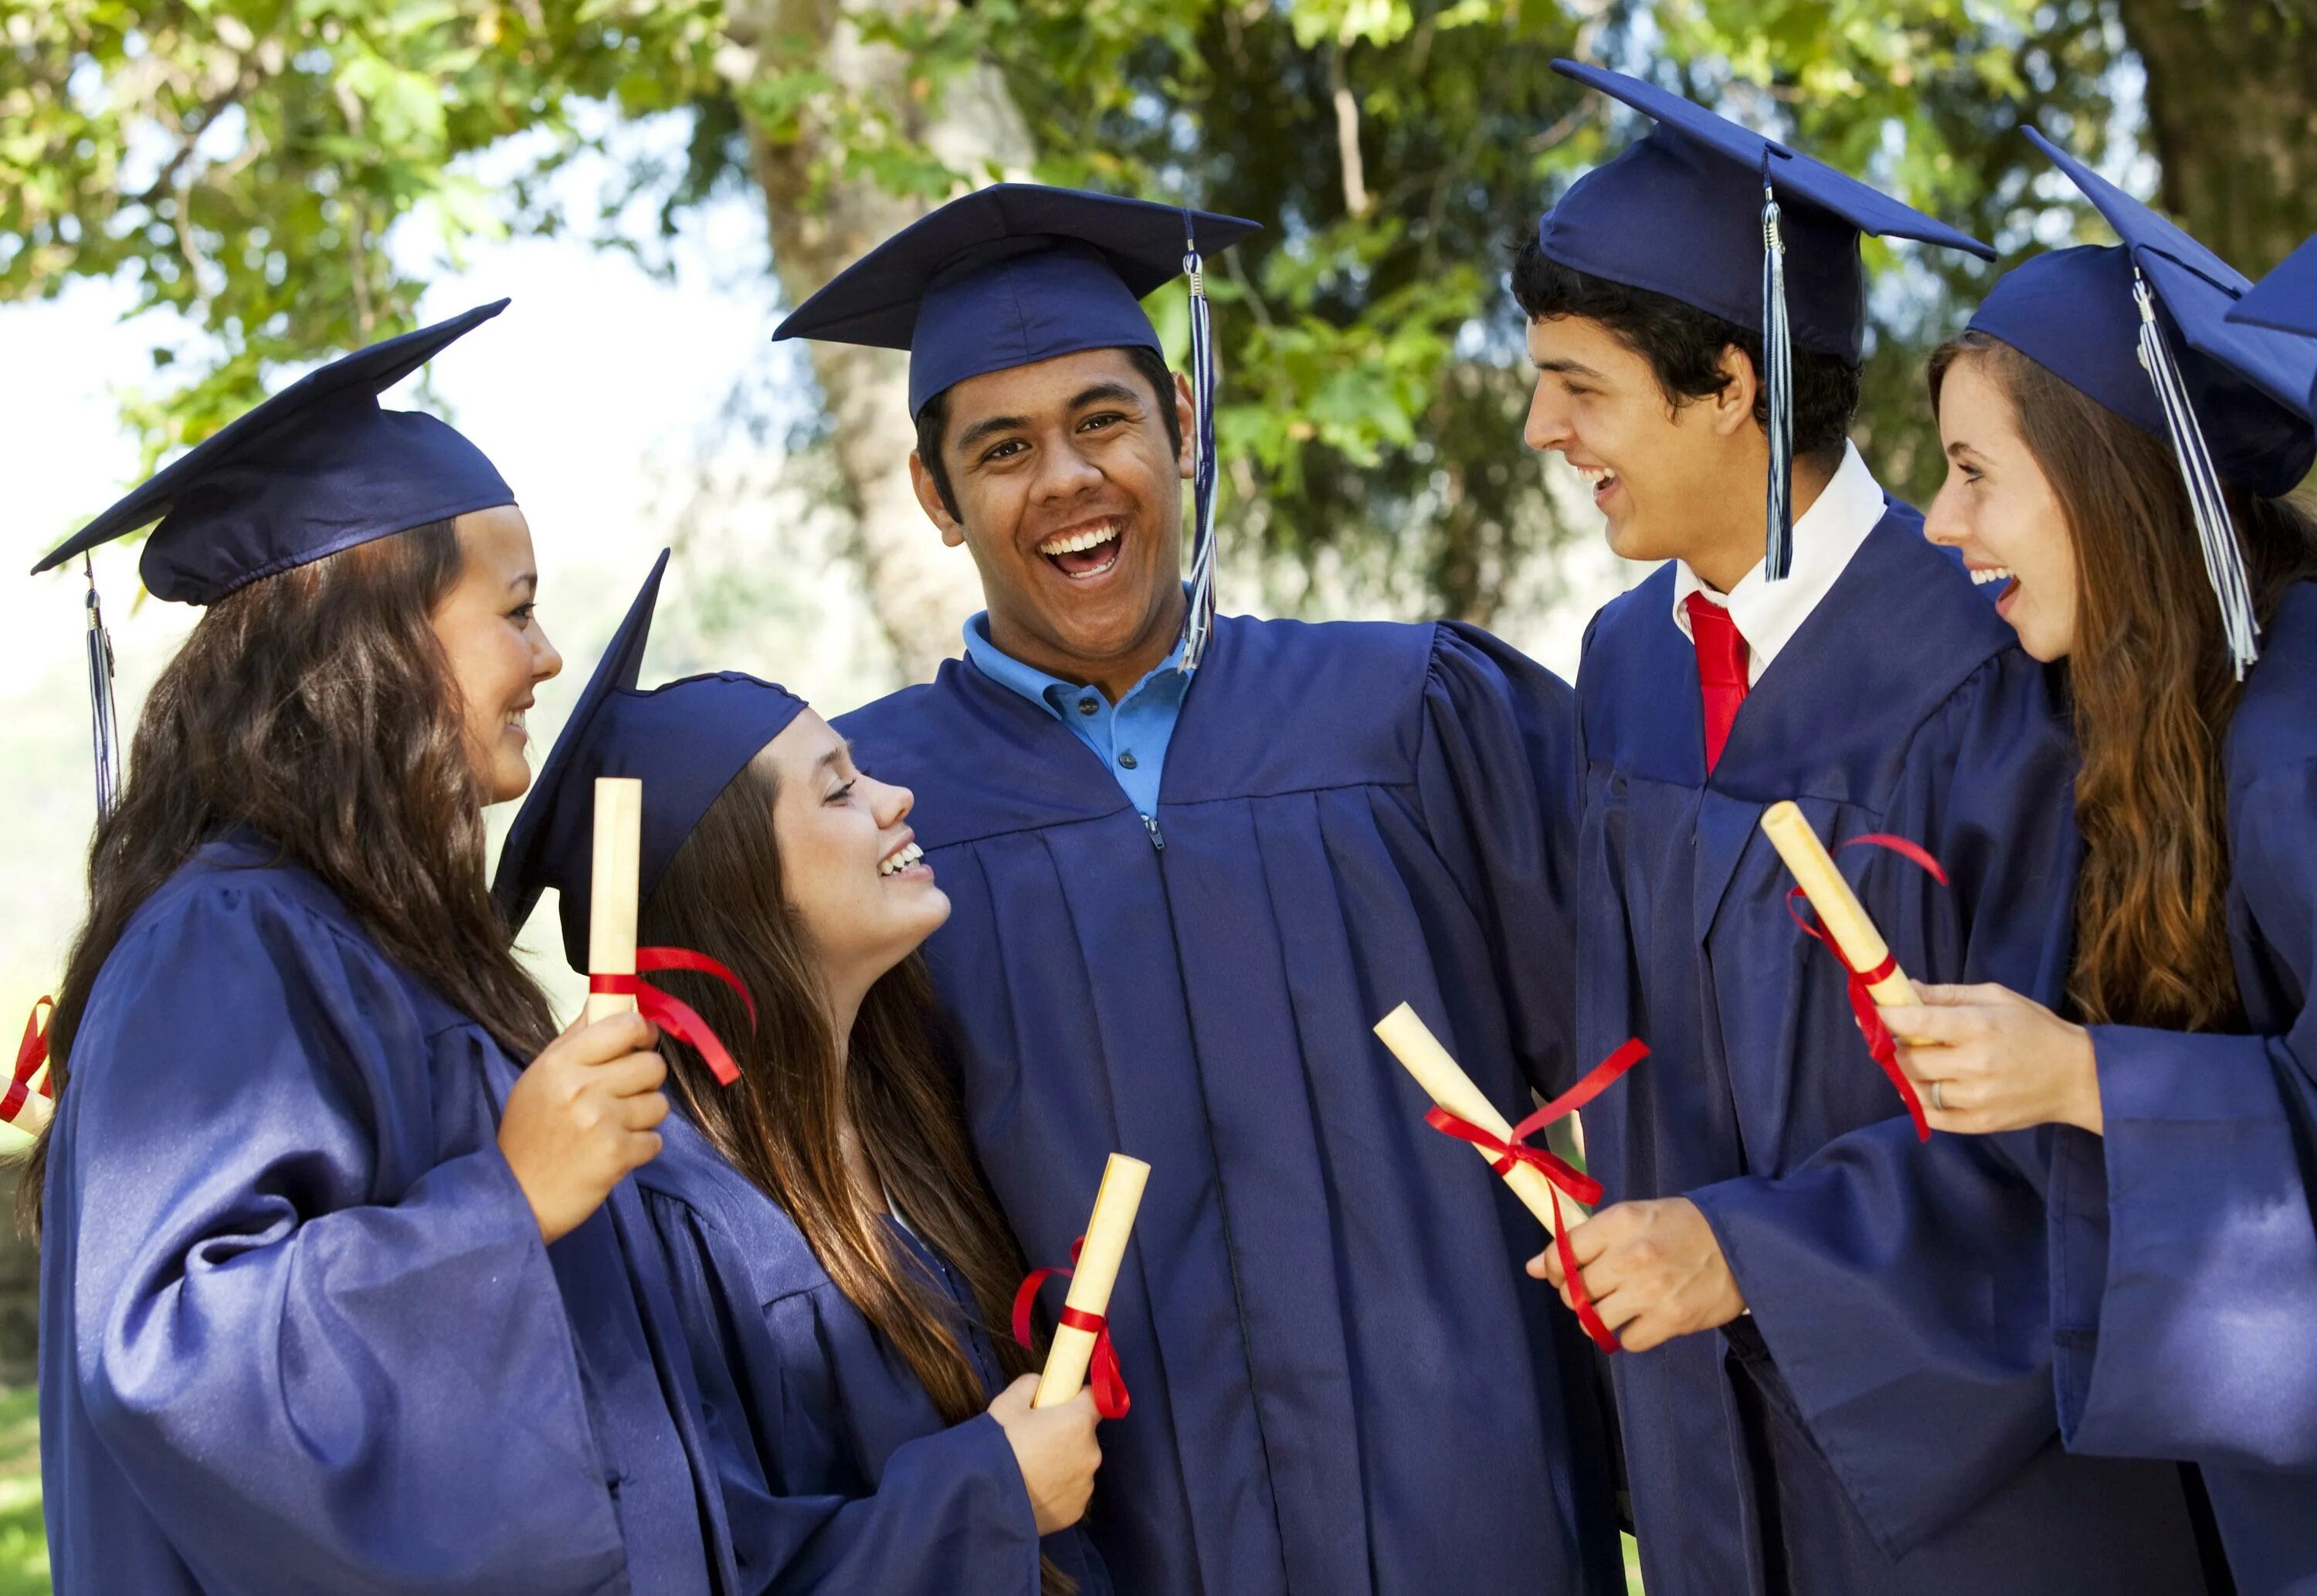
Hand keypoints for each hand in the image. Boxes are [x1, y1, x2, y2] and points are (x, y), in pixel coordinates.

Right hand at [498, 1011, 670, 1243]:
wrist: (515, 1197)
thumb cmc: (528, 1135)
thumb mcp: (539, 1078)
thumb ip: (576, 1039)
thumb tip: (606, 997)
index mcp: (561, 1063)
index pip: (625, 1026)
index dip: (642, 1033)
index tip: (641, 1042)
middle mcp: (581, 1087)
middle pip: (652, 1065)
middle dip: (645, 1081)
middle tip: (624, 1095)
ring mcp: (601, 1121)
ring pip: (659, 1103)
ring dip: (644, 1118)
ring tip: (615, 1127)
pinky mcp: (617, 1154)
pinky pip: (656, 1140)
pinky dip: (641, 1148)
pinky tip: (614, 1152)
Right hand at [988, 1374, 1101, 1533]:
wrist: (987, 1500)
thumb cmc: (999, 1445)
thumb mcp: (1008, 1403)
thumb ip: (1031, 1385)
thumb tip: (1042, 1385)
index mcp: (1079, 1422)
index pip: (1095, 1398)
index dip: (1078, 1398)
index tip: (1061, 1403)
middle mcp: (1091, 1453)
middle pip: (1085, 1435)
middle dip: (1066, 1434)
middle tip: (1035, 1440)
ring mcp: (1085, 1486)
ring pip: (1078, 1465)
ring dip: (1062, 1464)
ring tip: (1030, 1471)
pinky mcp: (1076, 1511)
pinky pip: (1071, 1492)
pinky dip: (1057, 1490)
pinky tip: (1033, 1491)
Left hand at [1525, 1198, 1745, 1352]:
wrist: (1742, 1244)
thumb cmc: (1683, 1226)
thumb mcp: (1636, 1216)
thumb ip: (1587, 1239)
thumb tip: (1535, 1267)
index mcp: (1619, 1223)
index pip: (1563, 1253)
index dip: (1554, 1268)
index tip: (1559, 1274)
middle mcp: (1629, 1257)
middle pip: (1574, 1291)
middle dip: (1577, 1294)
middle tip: (1596, 1289)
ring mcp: (1649, 1291)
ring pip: (1593, 1320)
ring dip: (1599, 1317)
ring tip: (1618, 1306)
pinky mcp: (1670, 1321)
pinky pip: (1626, 1341)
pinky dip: (1628, 1334)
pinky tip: (1641, 1318)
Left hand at [1879, 982, 2102, 1134]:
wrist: (2078, 1076)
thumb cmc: (2036, 1029)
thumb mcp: (1996, 998)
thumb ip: (1948, 995)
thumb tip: (1906, 989)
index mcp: (1980, 1028)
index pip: (1917, 1023)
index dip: (1886, 1017)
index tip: (1870, 1011)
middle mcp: (1975, 1065)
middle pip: (1908, 1060)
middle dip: (1893, 1047)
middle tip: (1894, 1038)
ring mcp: (1977, 1099)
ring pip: (1915, 1089)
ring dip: (1906, 1074)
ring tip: (1915, 1060)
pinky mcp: (1980, 1124)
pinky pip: (1931, 1116)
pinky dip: (1920, 1101)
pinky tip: (1927, 1085)